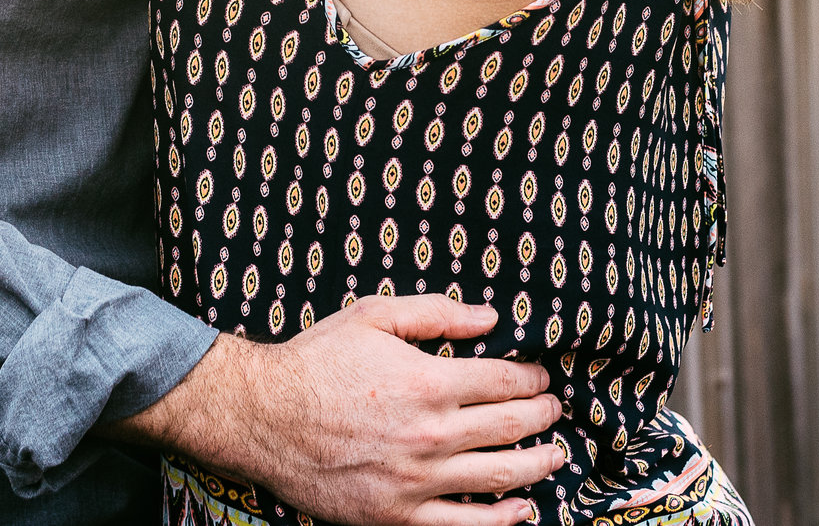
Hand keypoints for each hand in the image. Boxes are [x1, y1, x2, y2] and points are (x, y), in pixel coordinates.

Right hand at [112, 297, 566, 525]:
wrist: (263, 418)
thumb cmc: (316, 362)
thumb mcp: (373, 316)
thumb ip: (436, 313)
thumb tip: (491, 317)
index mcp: (431, 381)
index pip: (508, 381)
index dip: (534, 379)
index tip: (542, 378)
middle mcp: (433, 433)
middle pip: (514, 427)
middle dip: (544, 416)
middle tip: (555, 411)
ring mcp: (419, 480)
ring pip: (501, 477)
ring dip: (538, 465)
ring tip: (555, 455)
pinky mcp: (400, 515)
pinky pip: (466, 524)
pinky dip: (502, 519)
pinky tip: (522, 509)